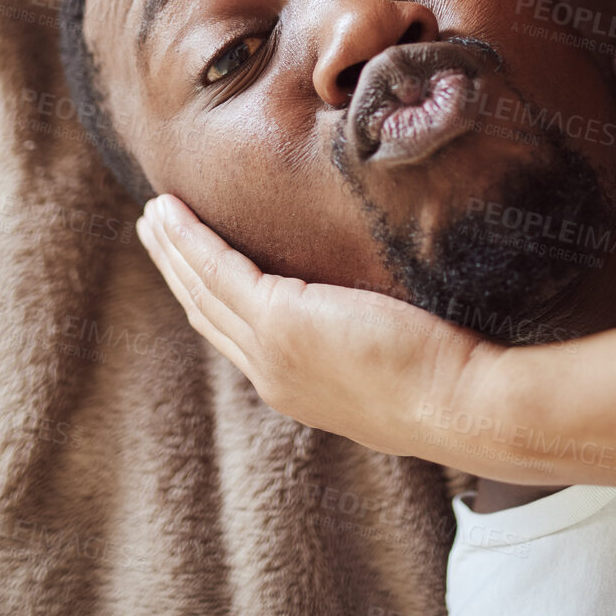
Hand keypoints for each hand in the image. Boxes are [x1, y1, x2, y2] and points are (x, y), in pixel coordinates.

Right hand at [136, 195, 493, 461]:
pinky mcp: (281, 322)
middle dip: (177, 269)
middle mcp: (273, 374)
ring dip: (172, 248)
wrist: (463, 403)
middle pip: (208, 312)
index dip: (208, 295)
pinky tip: (169, 213)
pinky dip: (188, 239)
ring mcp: (271, 352)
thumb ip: (363, 329)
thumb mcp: (392, 355)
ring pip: (203, 289)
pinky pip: (219, 270)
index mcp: (296, 383)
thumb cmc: (449, 376)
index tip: (192, 261)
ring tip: (152, 212)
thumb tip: (372, 296)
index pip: (237, 334)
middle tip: (153, 230)